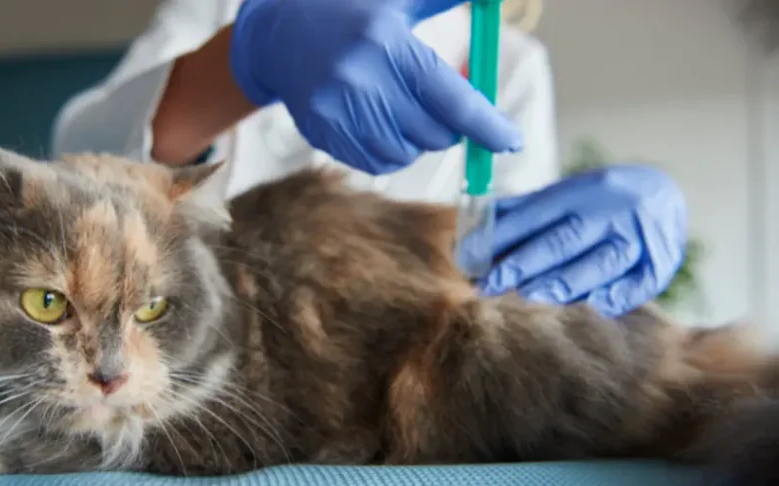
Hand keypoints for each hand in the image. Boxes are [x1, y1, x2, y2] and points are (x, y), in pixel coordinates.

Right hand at [228, 0, 522, 174]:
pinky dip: (390, 151)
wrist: (281, 32)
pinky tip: (379, 122)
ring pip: (406, 154)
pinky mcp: (322, 132)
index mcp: (387, 42)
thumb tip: (498, 4)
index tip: (512, 141)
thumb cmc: (356, 11)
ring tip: (403, 110)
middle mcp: (361, 78)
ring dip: (418, 141)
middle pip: (433, 134)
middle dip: (449, 128)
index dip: (487, 126)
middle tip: (441, 107)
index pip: (452, 99)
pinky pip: (375, 163)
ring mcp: (337, 109)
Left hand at [464, 165, 687, 316]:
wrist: (663, 191)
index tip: (469, 257)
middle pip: (563, 240)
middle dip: (523, 265)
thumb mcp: (564, 194)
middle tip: (490, 285)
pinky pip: (641, 281)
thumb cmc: (598, 200)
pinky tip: (597, 305)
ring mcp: (637, 236)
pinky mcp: (660, 261)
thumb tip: (473, 223)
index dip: (501, 237)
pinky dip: (620, 295)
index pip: (535, 215)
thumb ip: (523, 210)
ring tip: (532, 297)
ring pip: (600, 262)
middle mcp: (609, 211)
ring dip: (565, 283)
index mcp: (580, 192)